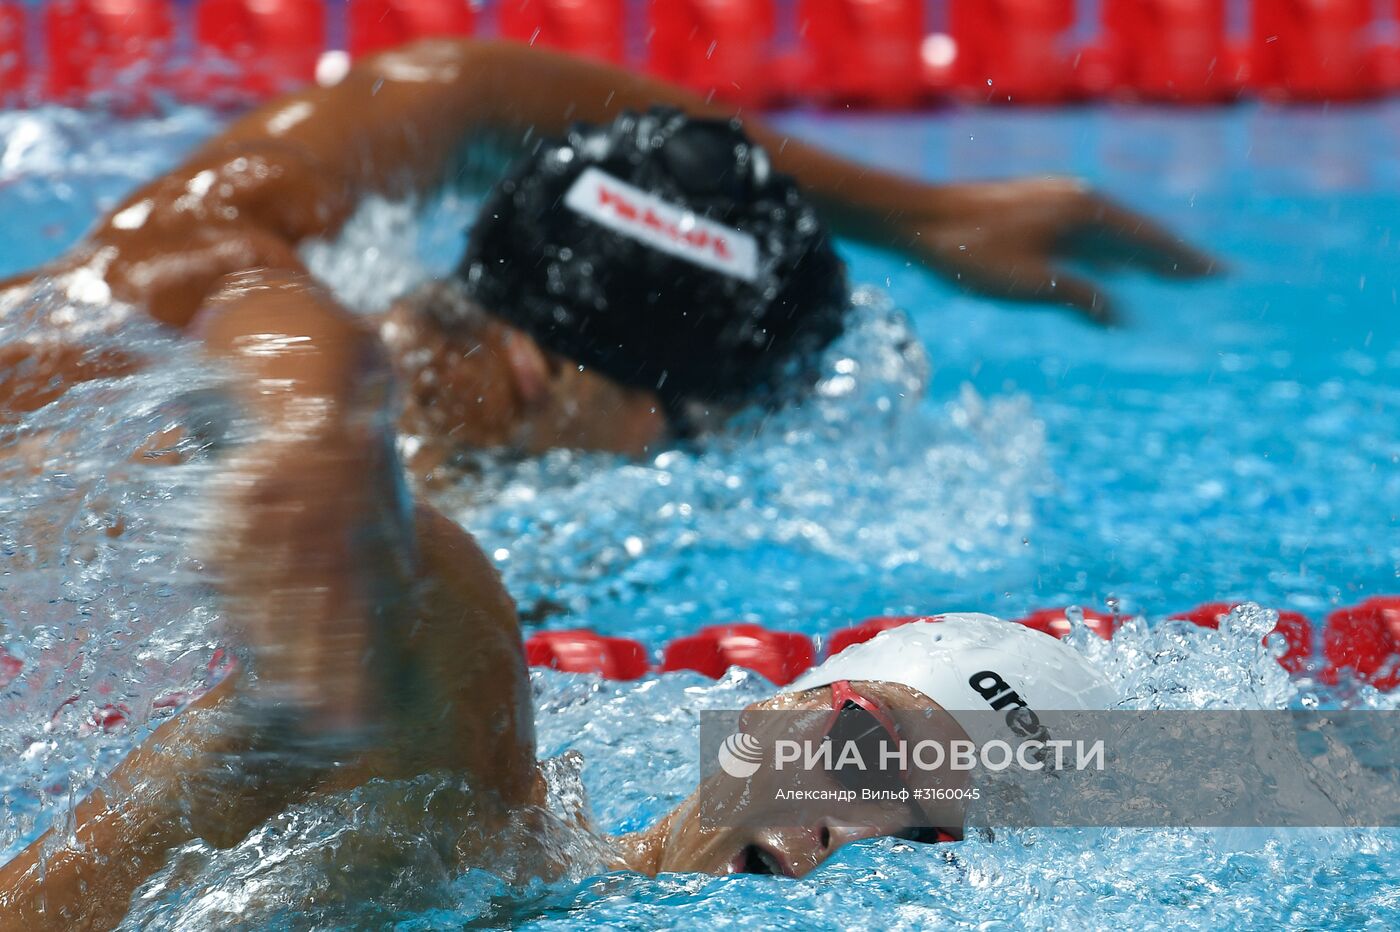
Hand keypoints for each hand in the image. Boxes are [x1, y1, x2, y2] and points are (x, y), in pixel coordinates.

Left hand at [909, 178, 1215, 322]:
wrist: (919, 219)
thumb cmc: (973, 253)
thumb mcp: (1032, 285)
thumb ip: (1081, 299)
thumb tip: (1119, 318)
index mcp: (1086, 211)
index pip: (1151, 240)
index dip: (1186, 263)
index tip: (1221, 276)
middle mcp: (1078, 199)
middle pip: (1138, 234)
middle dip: (1173, 260)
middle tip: (1210, 279)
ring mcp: (1056, 202)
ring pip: (1111, 235)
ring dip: (1141, 258)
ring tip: (1173, 279)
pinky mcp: (1035, 211)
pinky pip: (1085, 236)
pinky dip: (1106, 257)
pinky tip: (1112, 275)